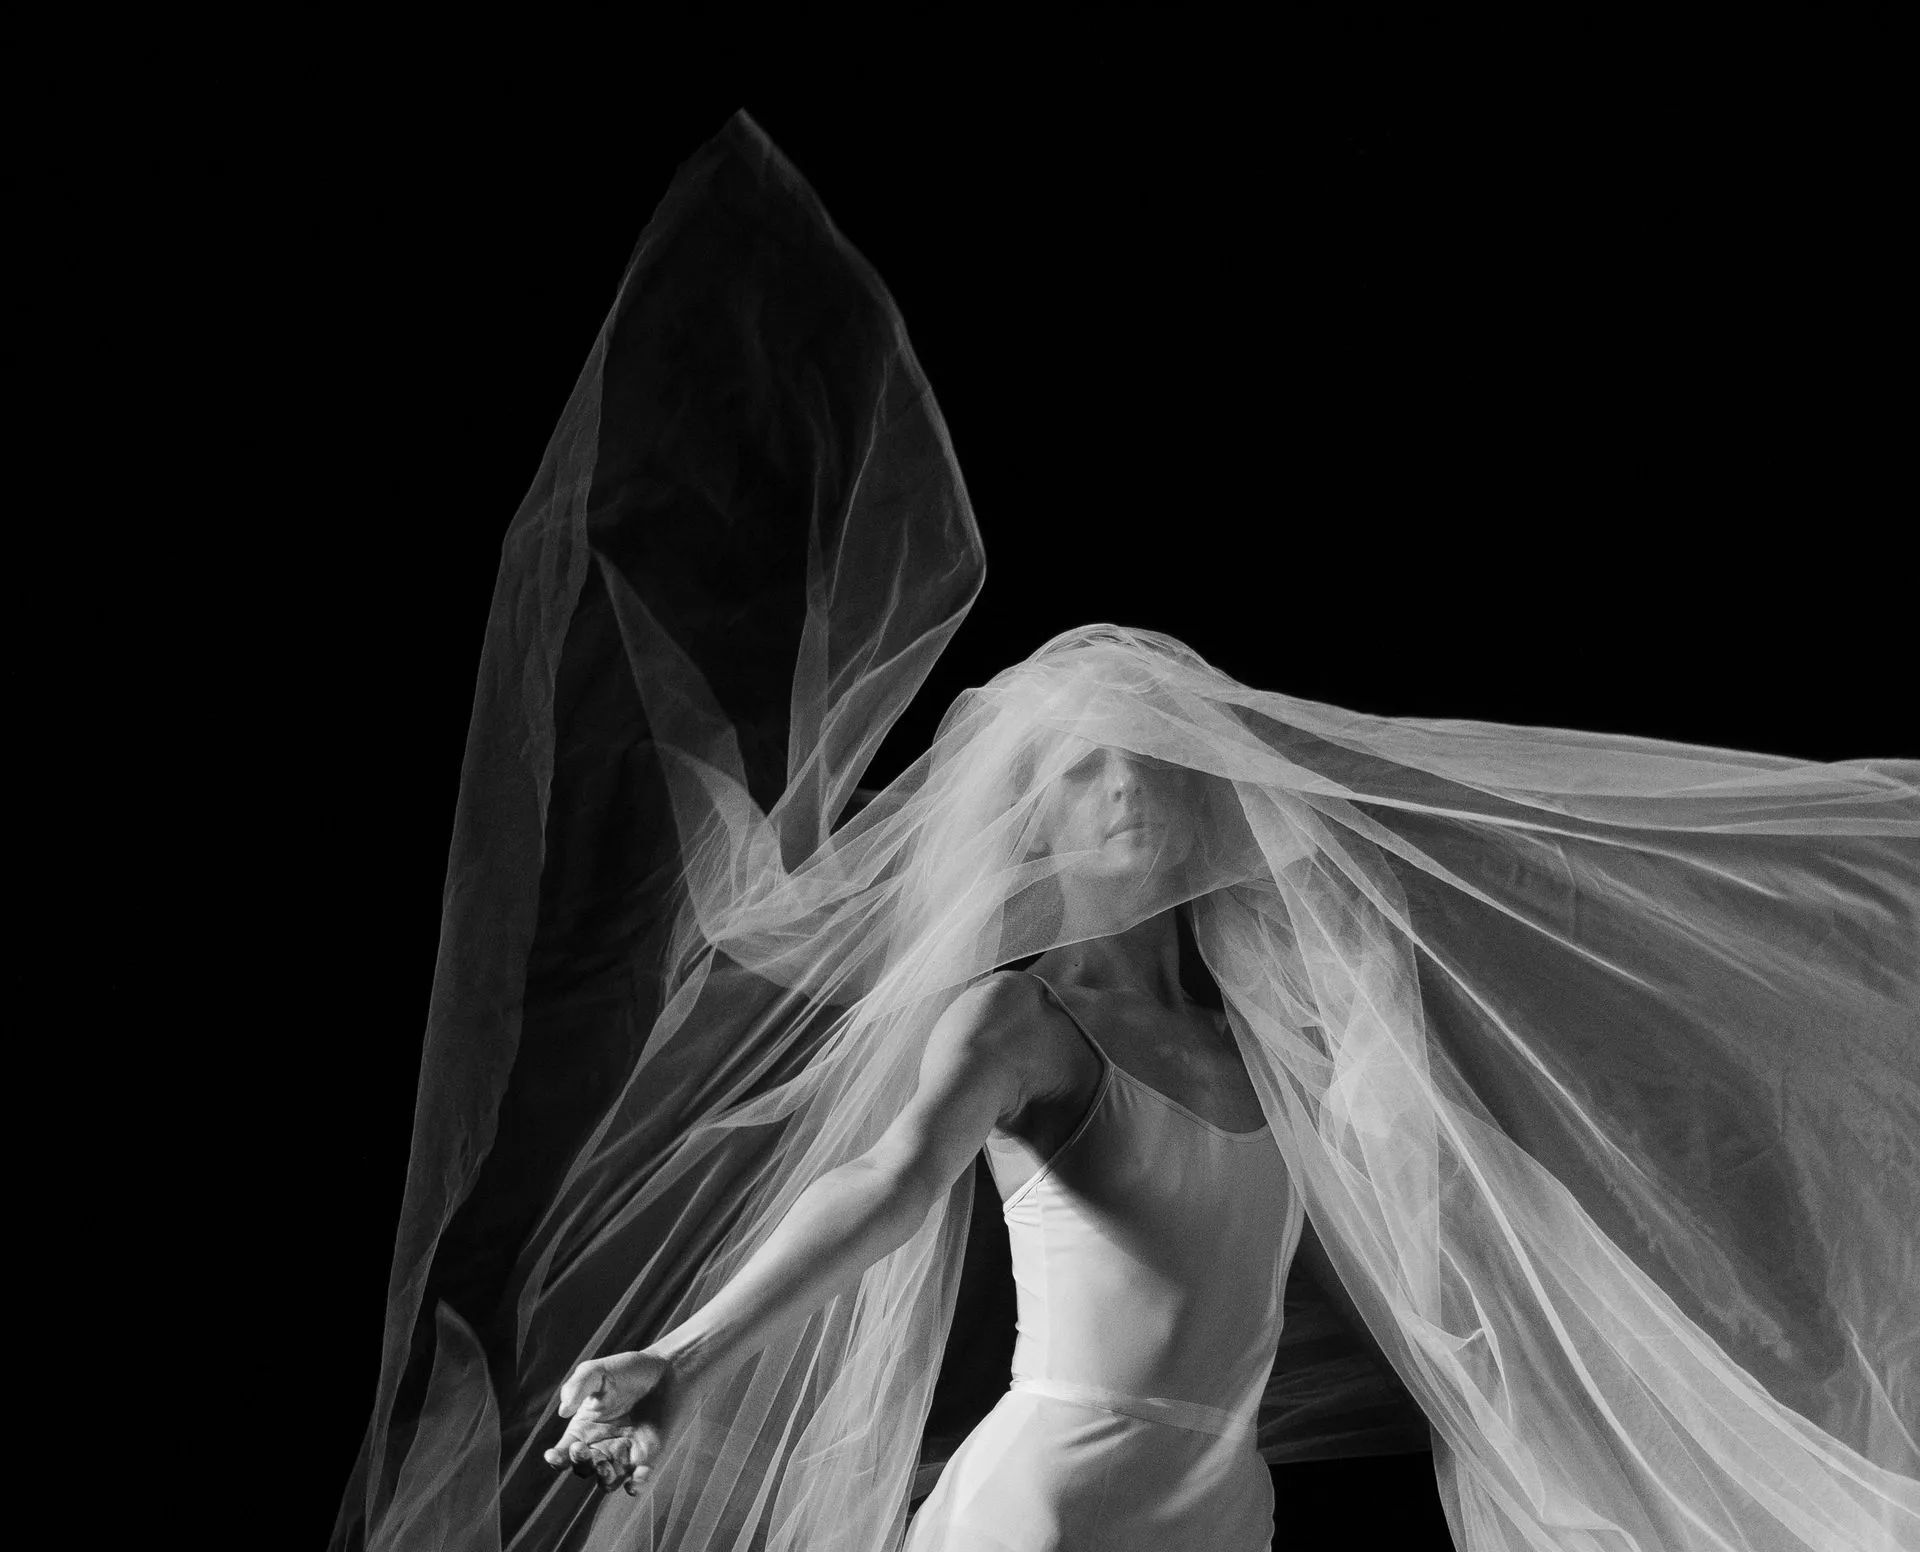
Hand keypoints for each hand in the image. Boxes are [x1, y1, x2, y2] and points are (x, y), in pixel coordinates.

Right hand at [542, 1348, 678, 1495]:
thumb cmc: (629, 1370)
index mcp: (584, 1429)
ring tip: (604, 1465)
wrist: (668, 1371)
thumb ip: (578, 1385)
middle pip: (583, 1468)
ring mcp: (623, 1455)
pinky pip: (637, 1481)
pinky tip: (635, 1480)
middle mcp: (600, 1446)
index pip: (564, 1453)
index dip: (556, 1459)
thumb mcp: (599, 1371)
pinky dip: (635, 1486)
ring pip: (606, 1481)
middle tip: (584, 1450)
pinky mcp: (646, 1459)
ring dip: (603, 1479)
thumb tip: (563, 1411)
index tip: (553, 1455)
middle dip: (581, 1464)